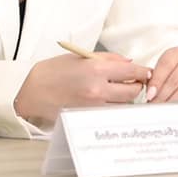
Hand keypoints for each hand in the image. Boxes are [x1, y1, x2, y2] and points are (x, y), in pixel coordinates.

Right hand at [14, 53, 151, 128]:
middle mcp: (97, 89)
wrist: (32, 93)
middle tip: (132, 83)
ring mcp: (93, 107)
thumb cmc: (54, 72)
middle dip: (135, 86)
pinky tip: (108, 104)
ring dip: (125, 100)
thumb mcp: (80, 57)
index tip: (146, 73)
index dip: (142, 72)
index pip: (131, 72)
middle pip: (132, 92)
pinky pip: (110, 115)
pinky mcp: (88, 119)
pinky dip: (113, 109)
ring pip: (124, 106)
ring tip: (117, 94)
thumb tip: (129, 64)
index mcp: (95, 69)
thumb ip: (108, 59)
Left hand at [147, 46, 177, 102]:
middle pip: (176, 78)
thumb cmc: (175, 78)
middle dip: (163, 95)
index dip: (157, 80)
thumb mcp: (163, 74)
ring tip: (165, 110)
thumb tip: (149, 95)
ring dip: (173, 101)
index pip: (166, 64)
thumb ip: (155, 81)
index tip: (150, 94)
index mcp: (177, 53)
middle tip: (155, 106)